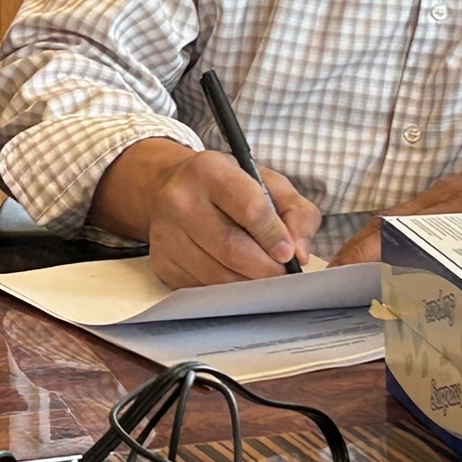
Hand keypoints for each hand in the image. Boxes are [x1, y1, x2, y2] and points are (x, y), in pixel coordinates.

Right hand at [91, 139, 320, 287]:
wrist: (171, 188)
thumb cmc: (227, 187)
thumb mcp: (267, 182)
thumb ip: (296, 211)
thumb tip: (299, 254)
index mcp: (209, 171)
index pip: (250, 208)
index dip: (274, 235)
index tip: (289, 254)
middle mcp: (181, 200)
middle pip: (233, 249)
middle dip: (267, 269)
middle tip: (283, 273)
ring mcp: (166, 234)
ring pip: (219, 275)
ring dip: (250, 283)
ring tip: (263, 276)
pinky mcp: (162, 262)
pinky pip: (203, 288)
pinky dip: (228, 290)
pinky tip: (236, 277)